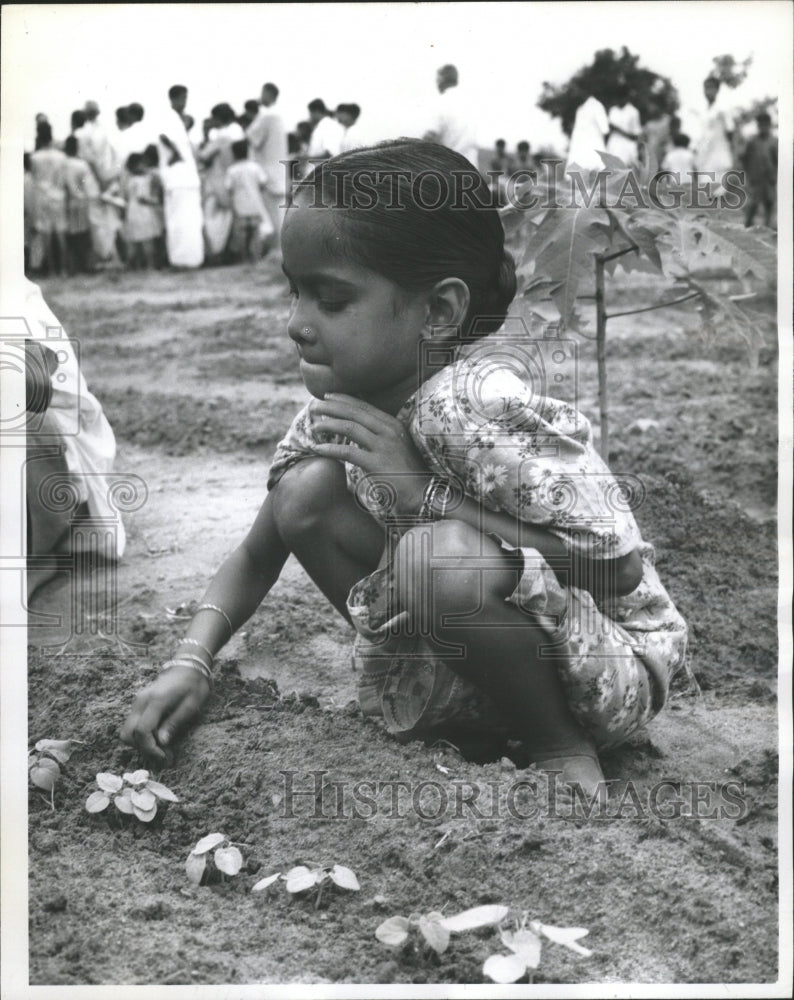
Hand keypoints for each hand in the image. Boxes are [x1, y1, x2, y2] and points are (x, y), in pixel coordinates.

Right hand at [119, 664, 209, 763]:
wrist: (188, 667)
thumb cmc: (194, 686)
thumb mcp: (191, 705)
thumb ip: (174, 723)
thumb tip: (162, 743)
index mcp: (156, 700)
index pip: (142, 731)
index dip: (150, 748)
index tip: (165, 757)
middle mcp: (141, 701)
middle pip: (128, 734)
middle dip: (143, 749)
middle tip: (164, 755)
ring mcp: (137, 702)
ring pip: (127, 732)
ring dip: (141, 744)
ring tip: (163, 748)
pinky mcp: (138, 705)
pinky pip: (133, 725)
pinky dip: (142, 736)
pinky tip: (159, 738)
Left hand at [308, 394, 430, 516]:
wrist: (422, 493)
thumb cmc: (408, 473)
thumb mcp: (397, 447)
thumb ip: (381, 435)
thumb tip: (360, 428)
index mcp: (393, 424)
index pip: (364, 406)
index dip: (344, 399)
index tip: (328, 397)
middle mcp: (389, 430)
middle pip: (354, 413)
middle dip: (332, 407)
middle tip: (314, 406)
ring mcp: (383, 446)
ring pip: (349, 428)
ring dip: (328, 425)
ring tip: (314, 427)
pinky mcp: (376, 463)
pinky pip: (347, 452)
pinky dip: (330, 449)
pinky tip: (317, 449)